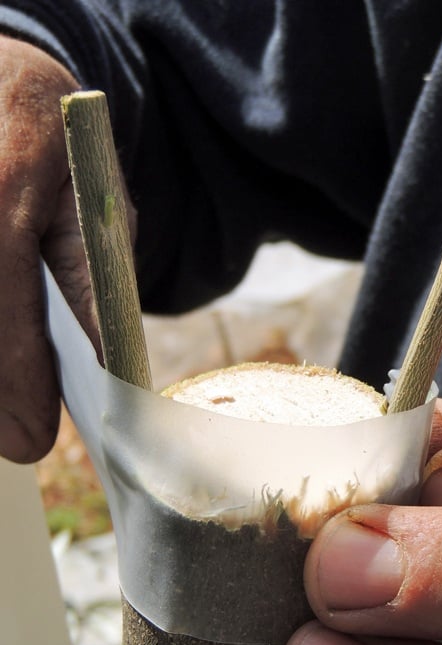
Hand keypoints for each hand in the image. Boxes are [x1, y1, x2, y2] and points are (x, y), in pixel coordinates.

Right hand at [0, 37, 131, 462]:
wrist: (3, 79)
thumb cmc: (57, 139)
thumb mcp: (92, 198)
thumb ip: (92, 279)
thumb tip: (105, 365)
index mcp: (1, 195)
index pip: (4, 319)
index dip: (18, 391)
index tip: (33, 440)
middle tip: (18, 442)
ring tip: (8, 416)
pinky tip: (2, 370)